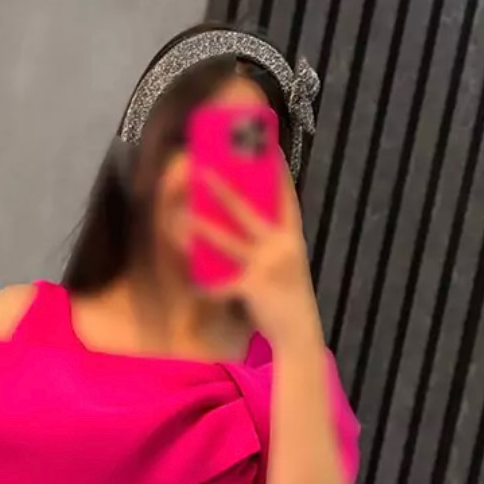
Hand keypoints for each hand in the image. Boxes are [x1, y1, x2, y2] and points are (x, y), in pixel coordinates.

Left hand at [192, 161, 324, 353]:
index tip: (267, 149)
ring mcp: (268, 267)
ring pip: (230, 242)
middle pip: (250, 212)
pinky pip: (223, 285)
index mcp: (293, 239)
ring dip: (204, 227)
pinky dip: (207, 286)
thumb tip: (250, 223)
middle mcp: (283, 247)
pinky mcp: (254, 289)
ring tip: (183, 214)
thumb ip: (273, 243)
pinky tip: (191, 282)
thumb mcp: (288, 264)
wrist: (300, 334)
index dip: (277, 174)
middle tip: (204, 170)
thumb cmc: (290, 297)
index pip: (286, 199)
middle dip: (227, 190)